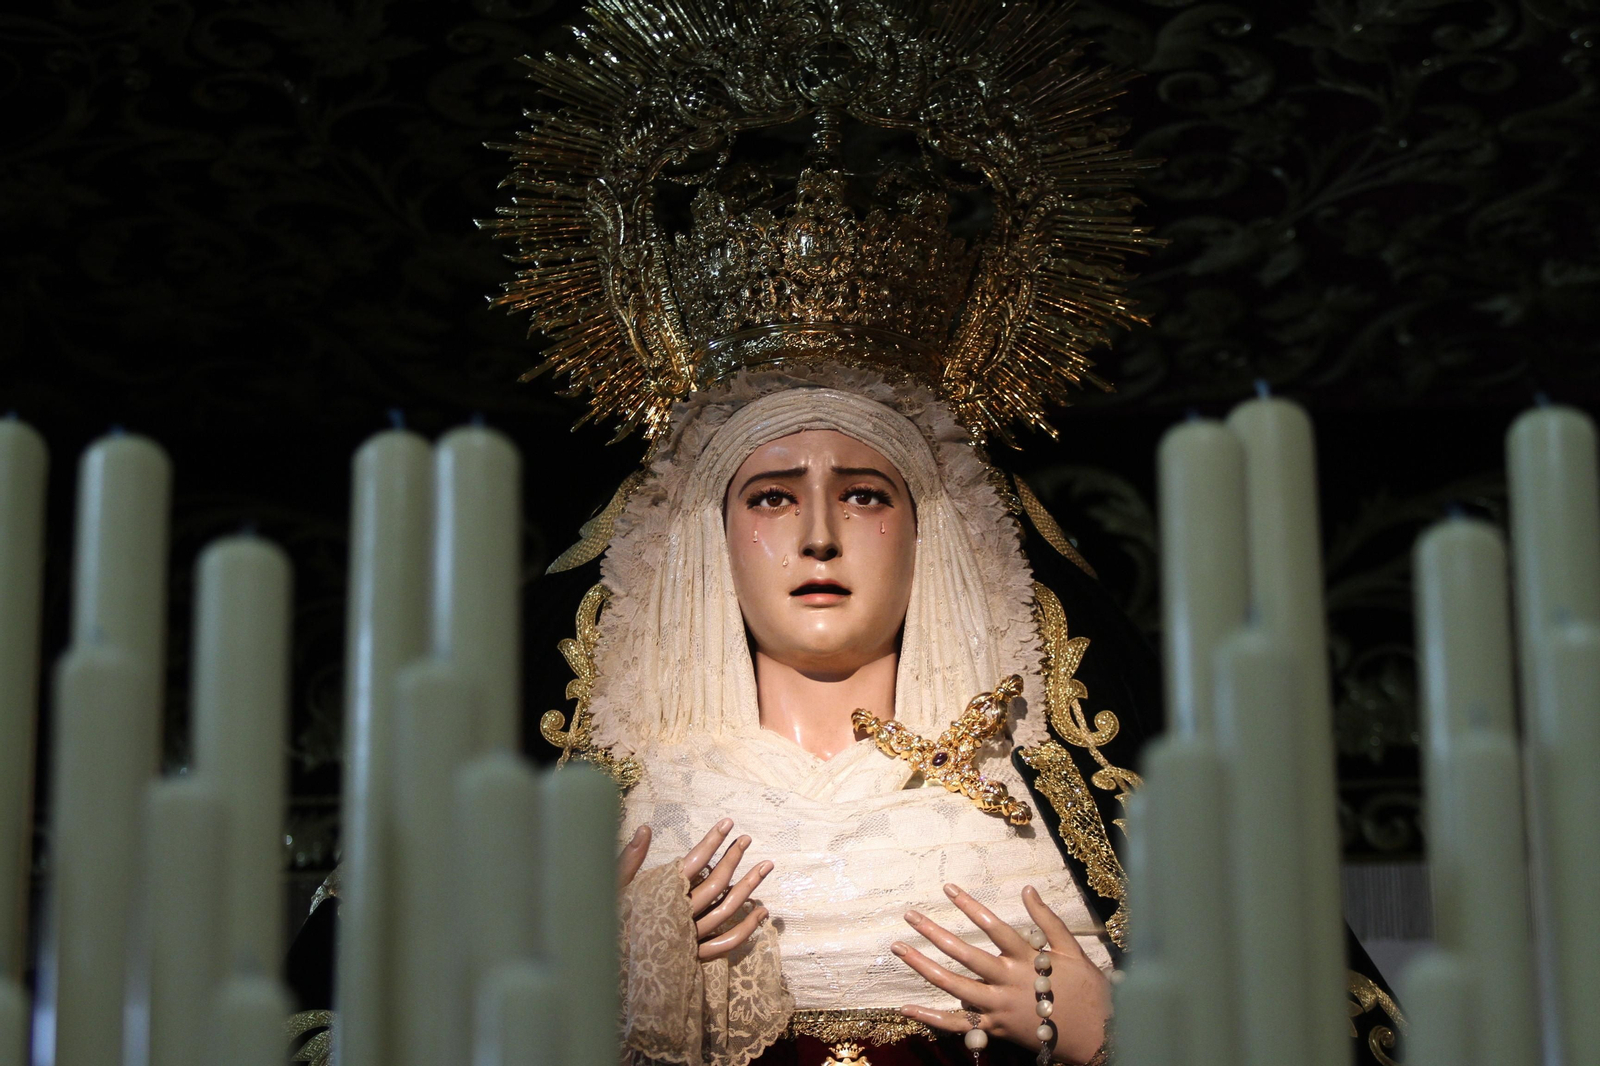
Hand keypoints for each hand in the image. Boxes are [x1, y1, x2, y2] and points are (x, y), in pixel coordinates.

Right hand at [617, 819, 773, 960]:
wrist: (602, 966)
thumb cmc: (606, 924)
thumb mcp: (613, 888)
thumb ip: (630, 858)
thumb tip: (645, 828)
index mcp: (661, 895)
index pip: (693, 862)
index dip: (711, 841)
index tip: (727, 823)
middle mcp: (680, 916)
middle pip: (715, 884)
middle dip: (733, 858)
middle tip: (748, 839)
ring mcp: (690, 937)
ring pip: (726, 911)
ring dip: (748, 887)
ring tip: (766, 866)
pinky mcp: (694, 956)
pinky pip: (726, 943)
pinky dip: (747, 928)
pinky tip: (762, 911)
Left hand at [893, 883, 1109, 1063]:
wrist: (1096, 1035)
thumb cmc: (1086, 989)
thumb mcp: (1071, 949)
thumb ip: (1047, 919)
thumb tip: (1027, 888)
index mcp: (1027, 959)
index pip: (993, 926)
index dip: (970, 906)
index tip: (947, 888)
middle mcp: (1008, 982)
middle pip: (964, 955)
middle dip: (934, 933)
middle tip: (910, 916)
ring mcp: (998, 1007)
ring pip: (954, 987)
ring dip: (923, 967)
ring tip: (900, 949)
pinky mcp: (994, 1029)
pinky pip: (958, 1025)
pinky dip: (931, 1017)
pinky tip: (907, 1006)